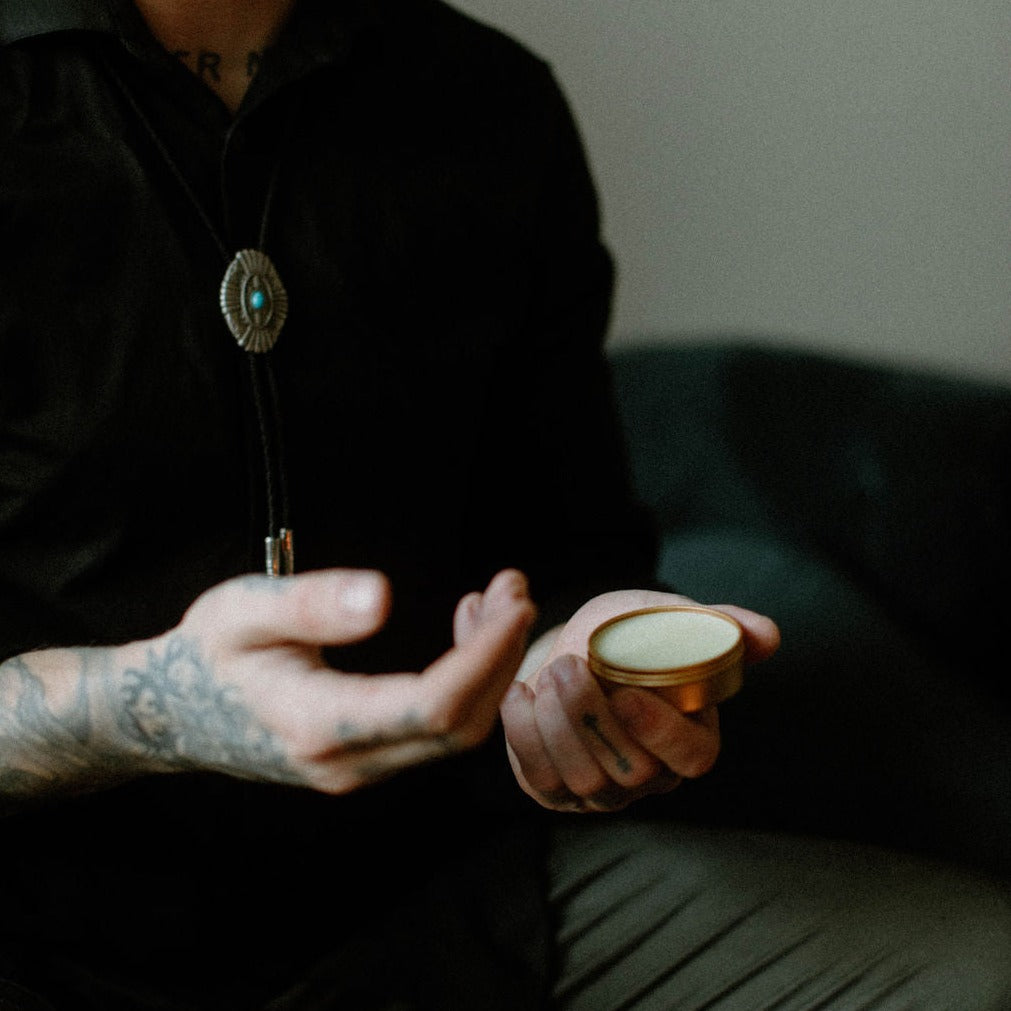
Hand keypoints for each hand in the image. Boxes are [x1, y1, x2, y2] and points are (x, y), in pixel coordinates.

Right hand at [121, 568, 534, 792]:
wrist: (170, 713)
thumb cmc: (206, 652)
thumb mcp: (243, 610)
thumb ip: (310, 605)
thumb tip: (382, 597)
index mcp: (319, 725)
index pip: (433, 706)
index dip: (486, 656)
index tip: (513, 601)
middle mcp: (348, 763)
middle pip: (460, 726)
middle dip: (503, 656)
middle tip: (516, 587)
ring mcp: (359, 770)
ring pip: (455, 733)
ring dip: (491, 668)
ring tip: (498, 599)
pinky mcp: (365, 761)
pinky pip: (435, 732)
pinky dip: (467, 682)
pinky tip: (465, 632)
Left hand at [496, 589, 779, 811]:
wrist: (572, 646)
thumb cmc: (628, 634)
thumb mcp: (670, 618)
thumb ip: (718, 626)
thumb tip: (768, 636)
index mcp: (689, 739)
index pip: (693, 758)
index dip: (664, 733)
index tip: (629, 693)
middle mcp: (648, 776)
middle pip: (631, 772)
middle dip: (594, 720)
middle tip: (569, 665)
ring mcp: (600, 789)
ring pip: (583, 780)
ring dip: (559, 725)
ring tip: (548, 671)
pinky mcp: (553, 787)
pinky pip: (539, 778)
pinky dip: (524, 735)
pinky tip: (520, 692)